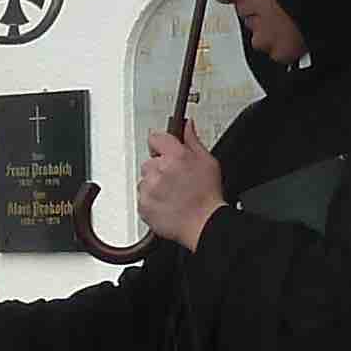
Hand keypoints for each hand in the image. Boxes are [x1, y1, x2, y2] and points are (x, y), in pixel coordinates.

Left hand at [136, 124, 224, 251]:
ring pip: (145, 180)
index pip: (155, 138)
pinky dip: (151, 201)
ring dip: (154, 185)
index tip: (163, 151)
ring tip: (173, 194)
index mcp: (175, 156)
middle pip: (150, 162)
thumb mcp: (208, 162)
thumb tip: (187, 126)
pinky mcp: (143, 205)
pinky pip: (142, 198)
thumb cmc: (208, 196)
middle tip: (175, 180)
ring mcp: (149, 188)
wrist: (205, 224)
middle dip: (159, 169)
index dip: (160, 145)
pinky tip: (167, 204)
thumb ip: (193, 140)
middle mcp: (159, 170)